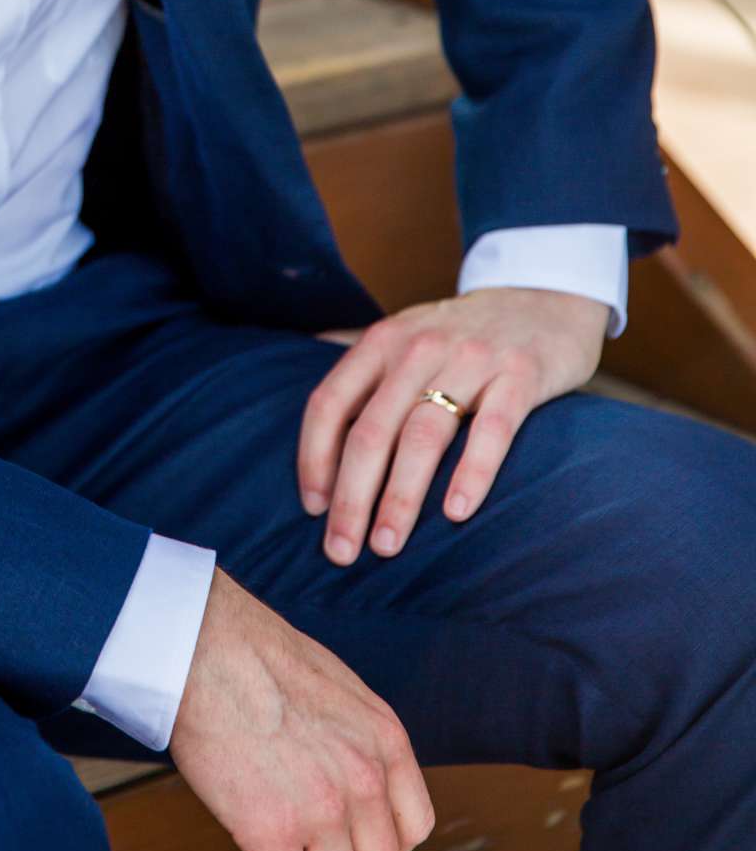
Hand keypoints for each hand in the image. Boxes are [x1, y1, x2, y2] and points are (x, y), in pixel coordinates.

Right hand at [169, 567, 433, 850]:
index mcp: (384, 741)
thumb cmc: (252, 652)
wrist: (203, 642)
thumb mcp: (335, 686)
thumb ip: (354, 736)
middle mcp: (365, 780)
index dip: (381, 847)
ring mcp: (322, 810)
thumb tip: (344, 772)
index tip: (347, 846)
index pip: (415, 828)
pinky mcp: (272, 830)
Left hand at [299, 286, 608, 564]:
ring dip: (400, 496)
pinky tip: (457, 514)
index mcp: (382, 342)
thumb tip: (307, 384)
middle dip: (351, 496)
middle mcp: (418, 347)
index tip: (313, 509)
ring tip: (387, 545)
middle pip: (371, 430)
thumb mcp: (405, 335)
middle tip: (341, 552)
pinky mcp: (520, 374)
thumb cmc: (463, 335)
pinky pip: (493, 430)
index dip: (315, 458)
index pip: (330, 403)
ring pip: (423, 434)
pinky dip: (472, 472)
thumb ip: (361, 366)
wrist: (543, 298)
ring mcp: (471, 359)